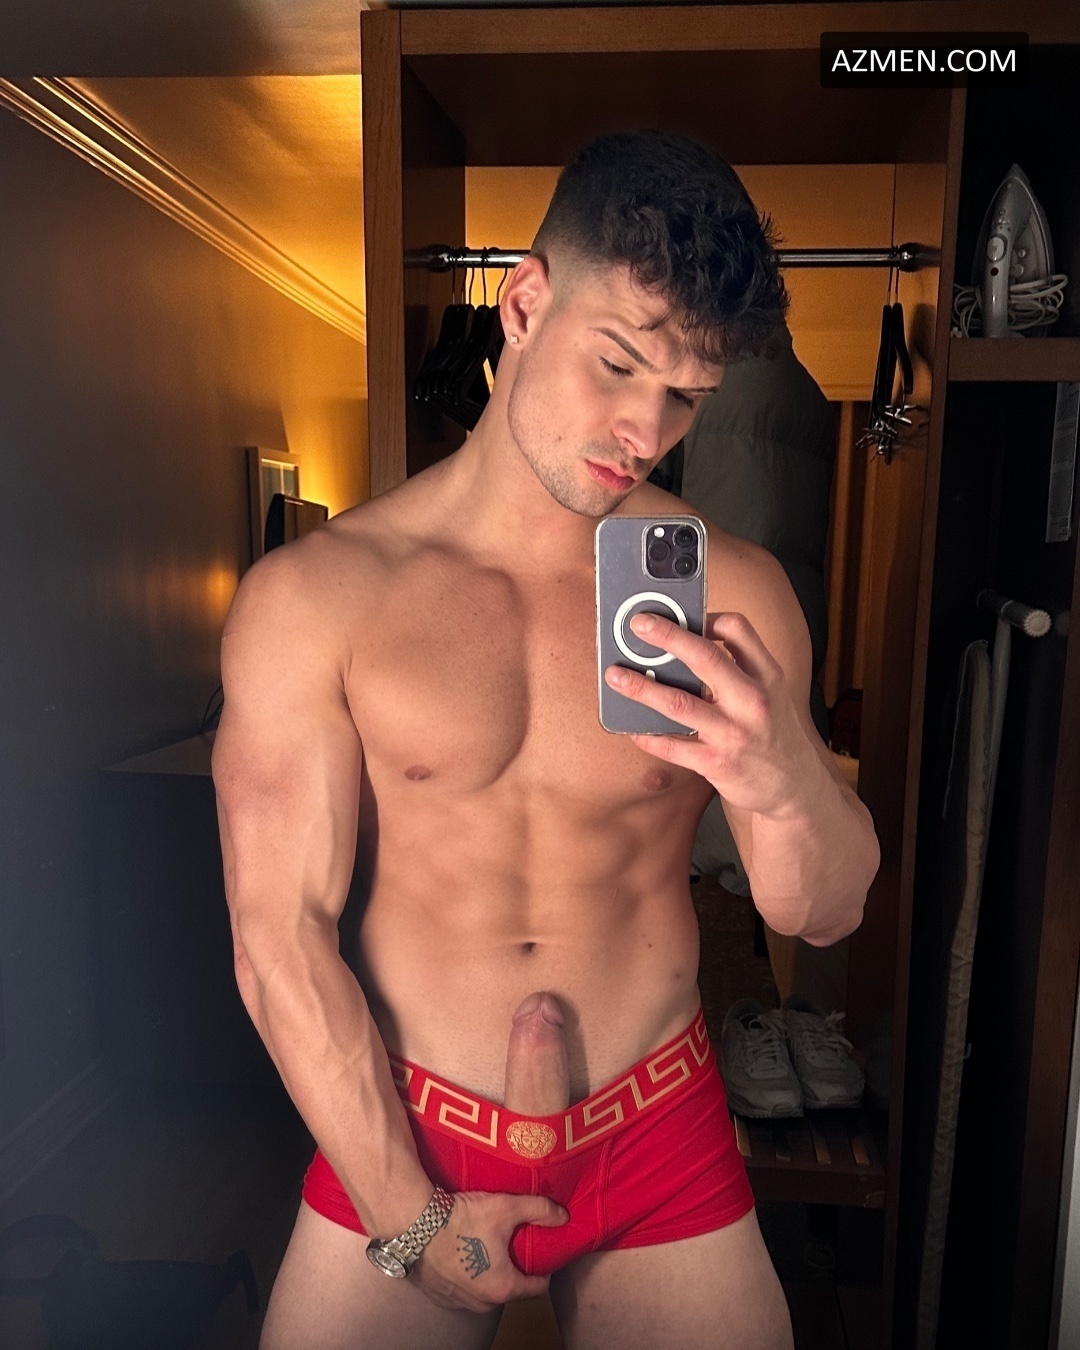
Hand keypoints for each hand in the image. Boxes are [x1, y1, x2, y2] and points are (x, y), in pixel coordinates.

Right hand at [414, 1189, 568, 1311]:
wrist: (414, 1224)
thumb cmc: (463, 1219)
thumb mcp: (506, 1208)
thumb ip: (539, 1210)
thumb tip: (563, 1216)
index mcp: (504, 1288)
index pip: (538, 1287)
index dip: (544, 1268)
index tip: (542, 1251)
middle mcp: (482, 1303)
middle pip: (510, 1288)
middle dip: (514, 1268)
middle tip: (513, 1242)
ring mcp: (459, 1302)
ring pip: (486, 1289)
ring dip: (490, 1272)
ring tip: (487, 1244)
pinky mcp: (439, 1296)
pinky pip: (463, 1288)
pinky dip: (467, 1274)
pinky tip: (464, 1250)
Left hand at [604, 610, 815, 818]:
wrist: (795, 788)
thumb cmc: (774, 733)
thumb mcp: (772, 693)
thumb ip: (740, 668)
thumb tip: (687, 644)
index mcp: (767, 676)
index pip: (738, 630)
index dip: (706, 616)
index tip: (680, 613)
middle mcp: (752, 701)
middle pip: (705, 658)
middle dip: (667, 637)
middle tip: (638, 624)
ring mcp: (734, 733)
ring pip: (679, 703)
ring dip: (641, 687)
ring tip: (616, 676)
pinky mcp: (717, 763)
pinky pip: (673, 746)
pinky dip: (648, 735)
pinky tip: (632, 727)